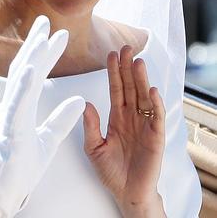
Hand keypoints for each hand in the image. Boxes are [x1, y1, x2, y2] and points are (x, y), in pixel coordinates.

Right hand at [0, 16, 85, 217]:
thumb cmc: (18, 168)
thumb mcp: (47, 141)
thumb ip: (61, 120)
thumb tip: (80, 100)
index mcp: (20, 108)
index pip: (34, 75)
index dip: (44, 54)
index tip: (57, 34)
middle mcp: (11, 108)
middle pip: (23, 70)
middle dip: (34, 45)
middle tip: (45, 21)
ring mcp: (8, 118)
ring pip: (19, 83)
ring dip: (31, 58)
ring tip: (42, 38)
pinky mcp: (8, 132)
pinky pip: (15, 106)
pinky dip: (22, 86)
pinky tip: (30, 69)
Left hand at [83, 46, 165, 216]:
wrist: (126, 194)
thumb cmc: (111, 171)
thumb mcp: (93, 147)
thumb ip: (90, 126)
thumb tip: (85, 103)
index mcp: (116, 117)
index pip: (115, 89)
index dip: (113, 72)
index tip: (109, 54)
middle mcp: (131, 118)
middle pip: (130, 87)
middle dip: (127, 68)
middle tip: (125, 47)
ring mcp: (144, 126)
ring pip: (143, 97)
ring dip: (141, 80)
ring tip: (137, 62)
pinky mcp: (155, 138)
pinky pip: (156, 117)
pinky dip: (154, 104)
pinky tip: (151, 90)